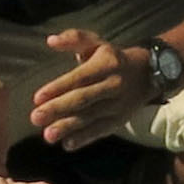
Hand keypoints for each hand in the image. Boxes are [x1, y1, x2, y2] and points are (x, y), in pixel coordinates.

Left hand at [29, 28, 154, 150]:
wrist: (148, 74)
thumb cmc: (112, 58)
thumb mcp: (96, 43)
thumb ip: (74, 38)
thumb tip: (51, 40)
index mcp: (106, 64)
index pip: (80, 77)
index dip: (58, 87)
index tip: (37, 98)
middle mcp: (113, 85)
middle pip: (83, 99)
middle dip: (58, 109)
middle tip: (35, 118)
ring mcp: (117, 105)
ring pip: (90, 117)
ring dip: (68, 127)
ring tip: (48, 135)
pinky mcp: (119, 120)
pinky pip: (100, 131)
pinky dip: (84, 138)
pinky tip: (67, 144)